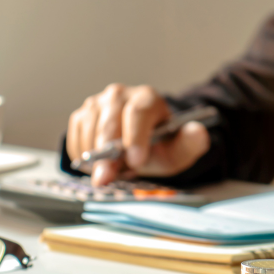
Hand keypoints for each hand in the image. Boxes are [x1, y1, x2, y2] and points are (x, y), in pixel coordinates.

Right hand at [67, 83, 210, 185]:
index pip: (139, 112)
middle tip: (105, 178)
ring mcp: (98, 103)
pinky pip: (75, 134)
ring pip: (89, 127)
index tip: (136, 160)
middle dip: (107, 153)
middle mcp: (120, 95)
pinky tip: (93, 165)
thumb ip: (191, 143)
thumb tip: (198, 132)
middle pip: (110, 121)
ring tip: (104, 173)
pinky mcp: (82, 114)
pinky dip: (81, 153)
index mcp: (148, 98)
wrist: (140, 146)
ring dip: (92, 155)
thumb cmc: (159, 147)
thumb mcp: (179, 149)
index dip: (135, 136)